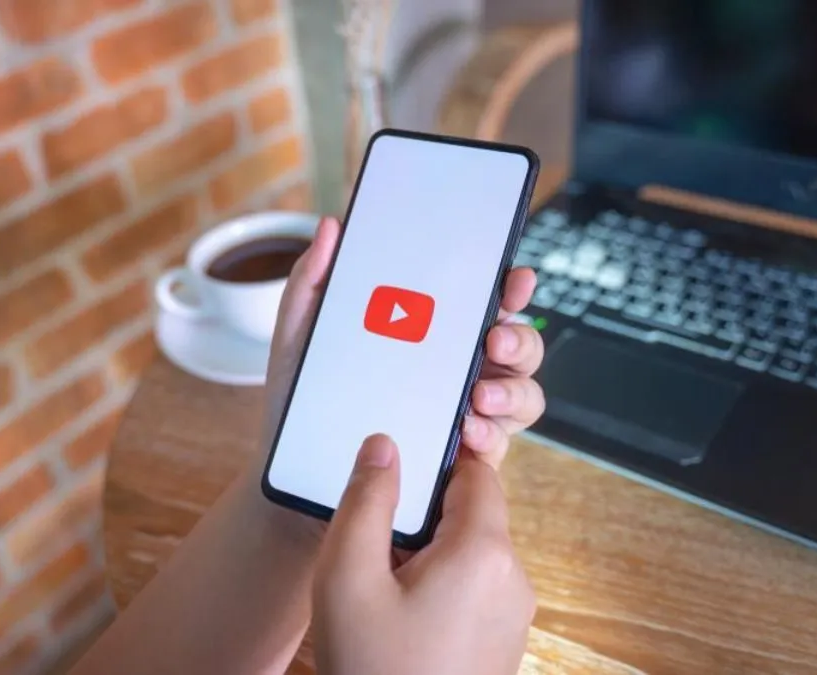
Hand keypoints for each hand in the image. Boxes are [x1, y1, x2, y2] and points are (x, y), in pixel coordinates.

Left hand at [264, 216, 545, 467]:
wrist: (293, 472)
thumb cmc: (304, 398)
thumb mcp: (301, 334)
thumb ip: (313, 280)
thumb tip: (331, 227)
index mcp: (434, 332)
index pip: (488, 303)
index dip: (511, 289)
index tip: (514, 280)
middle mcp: (461, 370)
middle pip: (520, 347)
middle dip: (521, 339)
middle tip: (495, 340)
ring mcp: (467, 415)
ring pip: (523, 396)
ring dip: (513, 391)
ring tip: (479, 395)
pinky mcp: (462, 459)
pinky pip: (496, 445)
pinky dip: (489, 435)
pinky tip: (467, 431)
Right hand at [312, 435, 534, 674]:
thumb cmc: (372, 670)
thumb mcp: (347, 578)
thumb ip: (366, 502)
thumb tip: (383, 446)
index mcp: (484, 552)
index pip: (476, 472)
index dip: (438, 461)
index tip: (401, 470)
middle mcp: (514, 579)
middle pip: (477, 512)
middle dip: (428, 516)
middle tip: (378, 542)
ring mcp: (515, 616)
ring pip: (476, 553)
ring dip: (434, 554)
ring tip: (384, 587)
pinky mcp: (506, 644)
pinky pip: (479, 591)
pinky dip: (445, 587)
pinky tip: (404, 618)